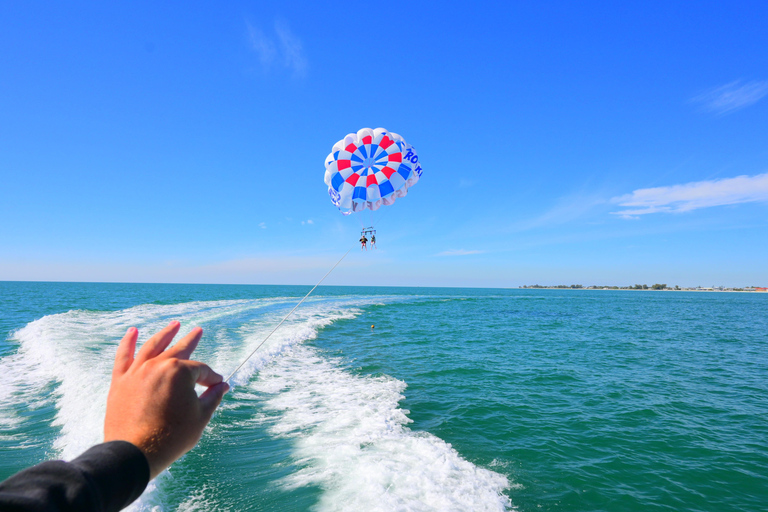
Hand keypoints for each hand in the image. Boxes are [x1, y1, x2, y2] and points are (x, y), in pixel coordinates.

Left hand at [104, 321, 228, 478]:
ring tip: (174, 324)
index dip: (211, 378)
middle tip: (197, 331)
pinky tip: (133, 331)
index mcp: (180, 372)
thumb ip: (212, 397)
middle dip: (191, 341)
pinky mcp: (120, 381)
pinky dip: (127, 342)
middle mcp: (158, 365)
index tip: (217, 386)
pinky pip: (123, 356)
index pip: (200, 370)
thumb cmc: (172, 437)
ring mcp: (137, 371)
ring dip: (165, 334)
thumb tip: (222, 386)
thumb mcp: (200, 417)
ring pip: (152, 346)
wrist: (135, 453)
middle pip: (178, 349)